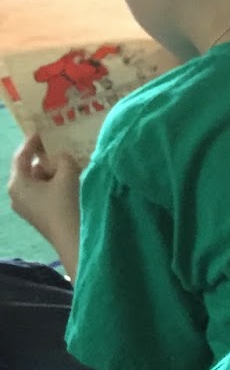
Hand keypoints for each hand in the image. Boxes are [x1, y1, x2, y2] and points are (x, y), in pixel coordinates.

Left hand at [7, 134, 81, 250]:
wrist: (72, 238)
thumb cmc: (65, 204)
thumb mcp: (67, 175)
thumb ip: (63, 159)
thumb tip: (62, 155)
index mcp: (17, 183)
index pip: (21, 156)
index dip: (32, 142)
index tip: (42, 131)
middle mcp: (16, 195)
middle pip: (28, 169)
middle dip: (44, 158)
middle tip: (59, 146)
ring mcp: (26, 207)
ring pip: (36, 182)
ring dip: (51, 172)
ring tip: (68, 163)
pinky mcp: (36, 216)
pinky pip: (41, 193)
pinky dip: (52, 184)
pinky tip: (68, 182)